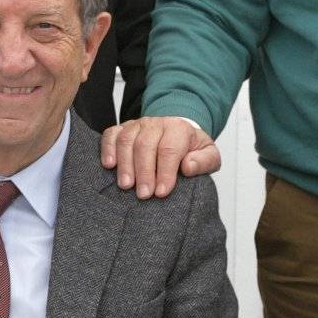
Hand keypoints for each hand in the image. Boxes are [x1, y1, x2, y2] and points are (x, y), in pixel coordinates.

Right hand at [99, 117, 219, 198]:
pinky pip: (111, 134)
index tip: (162, 192)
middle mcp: (156, 123)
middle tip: (143, 194)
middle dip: (144, 172)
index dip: (165, 171)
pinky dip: (107, 149)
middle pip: (145, 145)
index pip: (169, 149)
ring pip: (126, 140)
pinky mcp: (122, 129)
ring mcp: (137, 125)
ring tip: (125, 185)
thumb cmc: (191, 148)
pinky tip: (109, 165)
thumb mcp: (209, 155)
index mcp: (178, 128)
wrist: (177, 133)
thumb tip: (188, 166)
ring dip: (125, 164)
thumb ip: (204, 161)